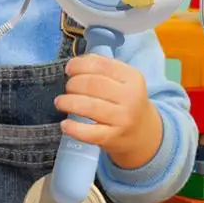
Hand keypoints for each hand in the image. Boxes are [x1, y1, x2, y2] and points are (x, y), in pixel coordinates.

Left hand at [55, 54, 162, 168]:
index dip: (79, 65)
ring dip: (68, 102)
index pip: (101, 65)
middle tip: (67, 88)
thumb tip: (73, 64)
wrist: (143, 133)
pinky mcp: (114, 137)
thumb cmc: (125, 101)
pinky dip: (73, 128)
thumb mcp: (123, 80)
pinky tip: (64, 124)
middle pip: (93, 85)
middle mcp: (131, 97)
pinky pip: (89, 133)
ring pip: (89, 107)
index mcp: (132, 77)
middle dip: (73, 84)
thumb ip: (101, 67)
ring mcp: (123, 119)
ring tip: (60, 102)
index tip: (68, 69)